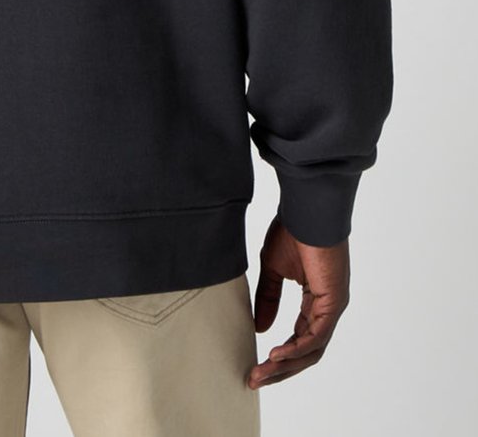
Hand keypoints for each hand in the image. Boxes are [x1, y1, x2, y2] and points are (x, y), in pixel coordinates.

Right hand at [246, 214, 349, 388]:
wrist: (307, 209)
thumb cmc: (292, 230)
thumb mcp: (272, 269)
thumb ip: (269, 298)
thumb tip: (261, 328)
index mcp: (316, 300)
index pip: (300, 338)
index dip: (279, 355)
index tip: (255, 365)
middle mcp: (327, 307)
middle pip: (306, 351)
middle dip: (280, 369)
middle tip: (254, 379)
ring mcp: (333, 306)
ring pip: (311, 349)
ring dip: (285, 365)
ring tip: (261, 373)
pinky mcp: (334, 301)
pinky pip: (316, 336)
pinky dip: (295, 349)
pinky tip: (275, 354)